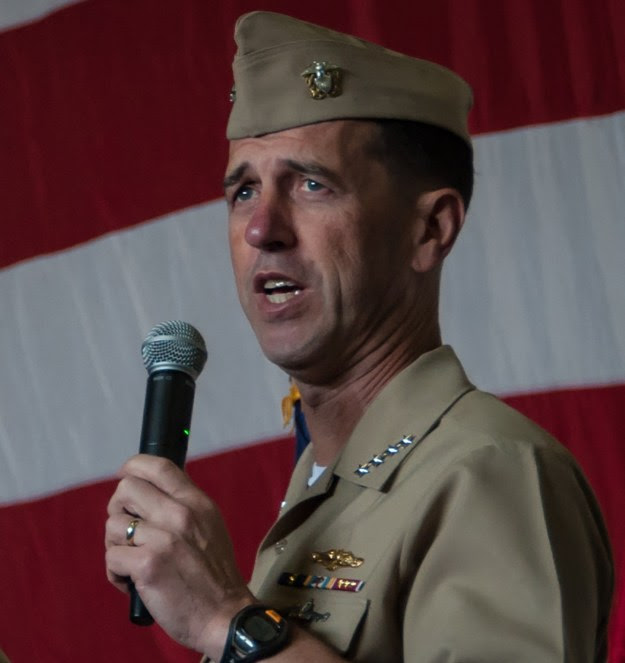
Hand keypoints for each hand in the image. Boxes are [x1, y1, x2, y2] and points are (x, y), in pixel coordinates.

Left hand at [105, 454, 254, 656]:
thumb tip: (150, 491)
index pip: (159, 466)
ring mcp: (163, 539)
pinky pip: (112, 558)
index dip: (134, 466)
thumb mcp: (210, 524)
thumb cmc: (214, 573)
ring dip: (114, 545)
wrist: (224, 614)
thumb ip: (184, 505)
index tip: (126, 476)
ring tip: (131, 560)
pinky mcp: (148, 566)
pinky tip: (130, 581)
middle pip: (126, 489)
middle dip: (117, 508)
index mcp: (196, 502)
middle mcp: (180, 514)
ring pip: (113, 525)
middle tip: (126, 530)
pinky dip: (115, 573)